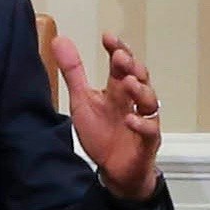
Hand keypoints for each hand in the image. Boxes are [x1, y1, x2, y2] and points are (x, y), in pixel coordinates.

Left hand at [46, 19, 164, 203]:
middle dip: (131, 66)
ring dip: (140, 90)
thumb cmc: (102, 135)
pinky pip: (149, 130)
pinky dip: (141, 124)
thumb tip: (60, 40)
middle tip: (119, 56)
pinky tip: (130, 118)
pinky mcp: (147, 142)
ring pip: (149, 101)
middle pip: (139, 77)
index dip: (117, 49)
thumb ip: (74, 72)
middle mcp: (133, 102)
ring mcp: (143, 120)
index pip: (121, 64)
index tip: (108, 37)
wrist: (113, 171)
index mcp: (118, 90)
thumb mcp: (82, 100)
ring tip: (128, 82)